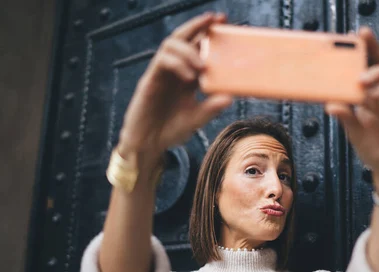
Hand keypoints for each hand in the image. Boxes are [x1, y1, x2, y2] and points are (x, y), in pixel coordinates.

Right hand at [119, 12, 232, 160]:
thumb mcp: (197, 119)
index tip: (225, 23)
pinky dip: (178, 64)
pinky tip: (189, 77)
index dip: (209, 33)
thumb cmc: (171, 130)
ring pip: (171, 45)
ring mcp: (161, 73)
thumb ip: (211, 108)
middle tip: (215, 20)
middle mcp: (174, 69)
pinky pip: (162, 62)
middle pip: (183, 37)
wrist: (149, 144)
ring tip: (203, 65)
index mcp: (187, 75)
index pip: (197, 46)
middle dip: (198, 25)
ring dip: (189, 50)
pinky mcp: (150, 80)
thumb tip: (230, 97)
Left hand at [325, 27, 378, 194]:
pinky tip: (377, 94)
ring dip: (377, 71)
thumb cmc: (373, 152)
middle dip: (372, 47)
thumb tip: (330, 105)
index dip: (360, 53)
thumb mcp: (354, 136)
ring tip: (362, 81)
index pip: (363, 69)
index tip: (350, 38)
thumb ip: (346, 119)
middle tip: (362, 37)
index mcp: (366, 98)